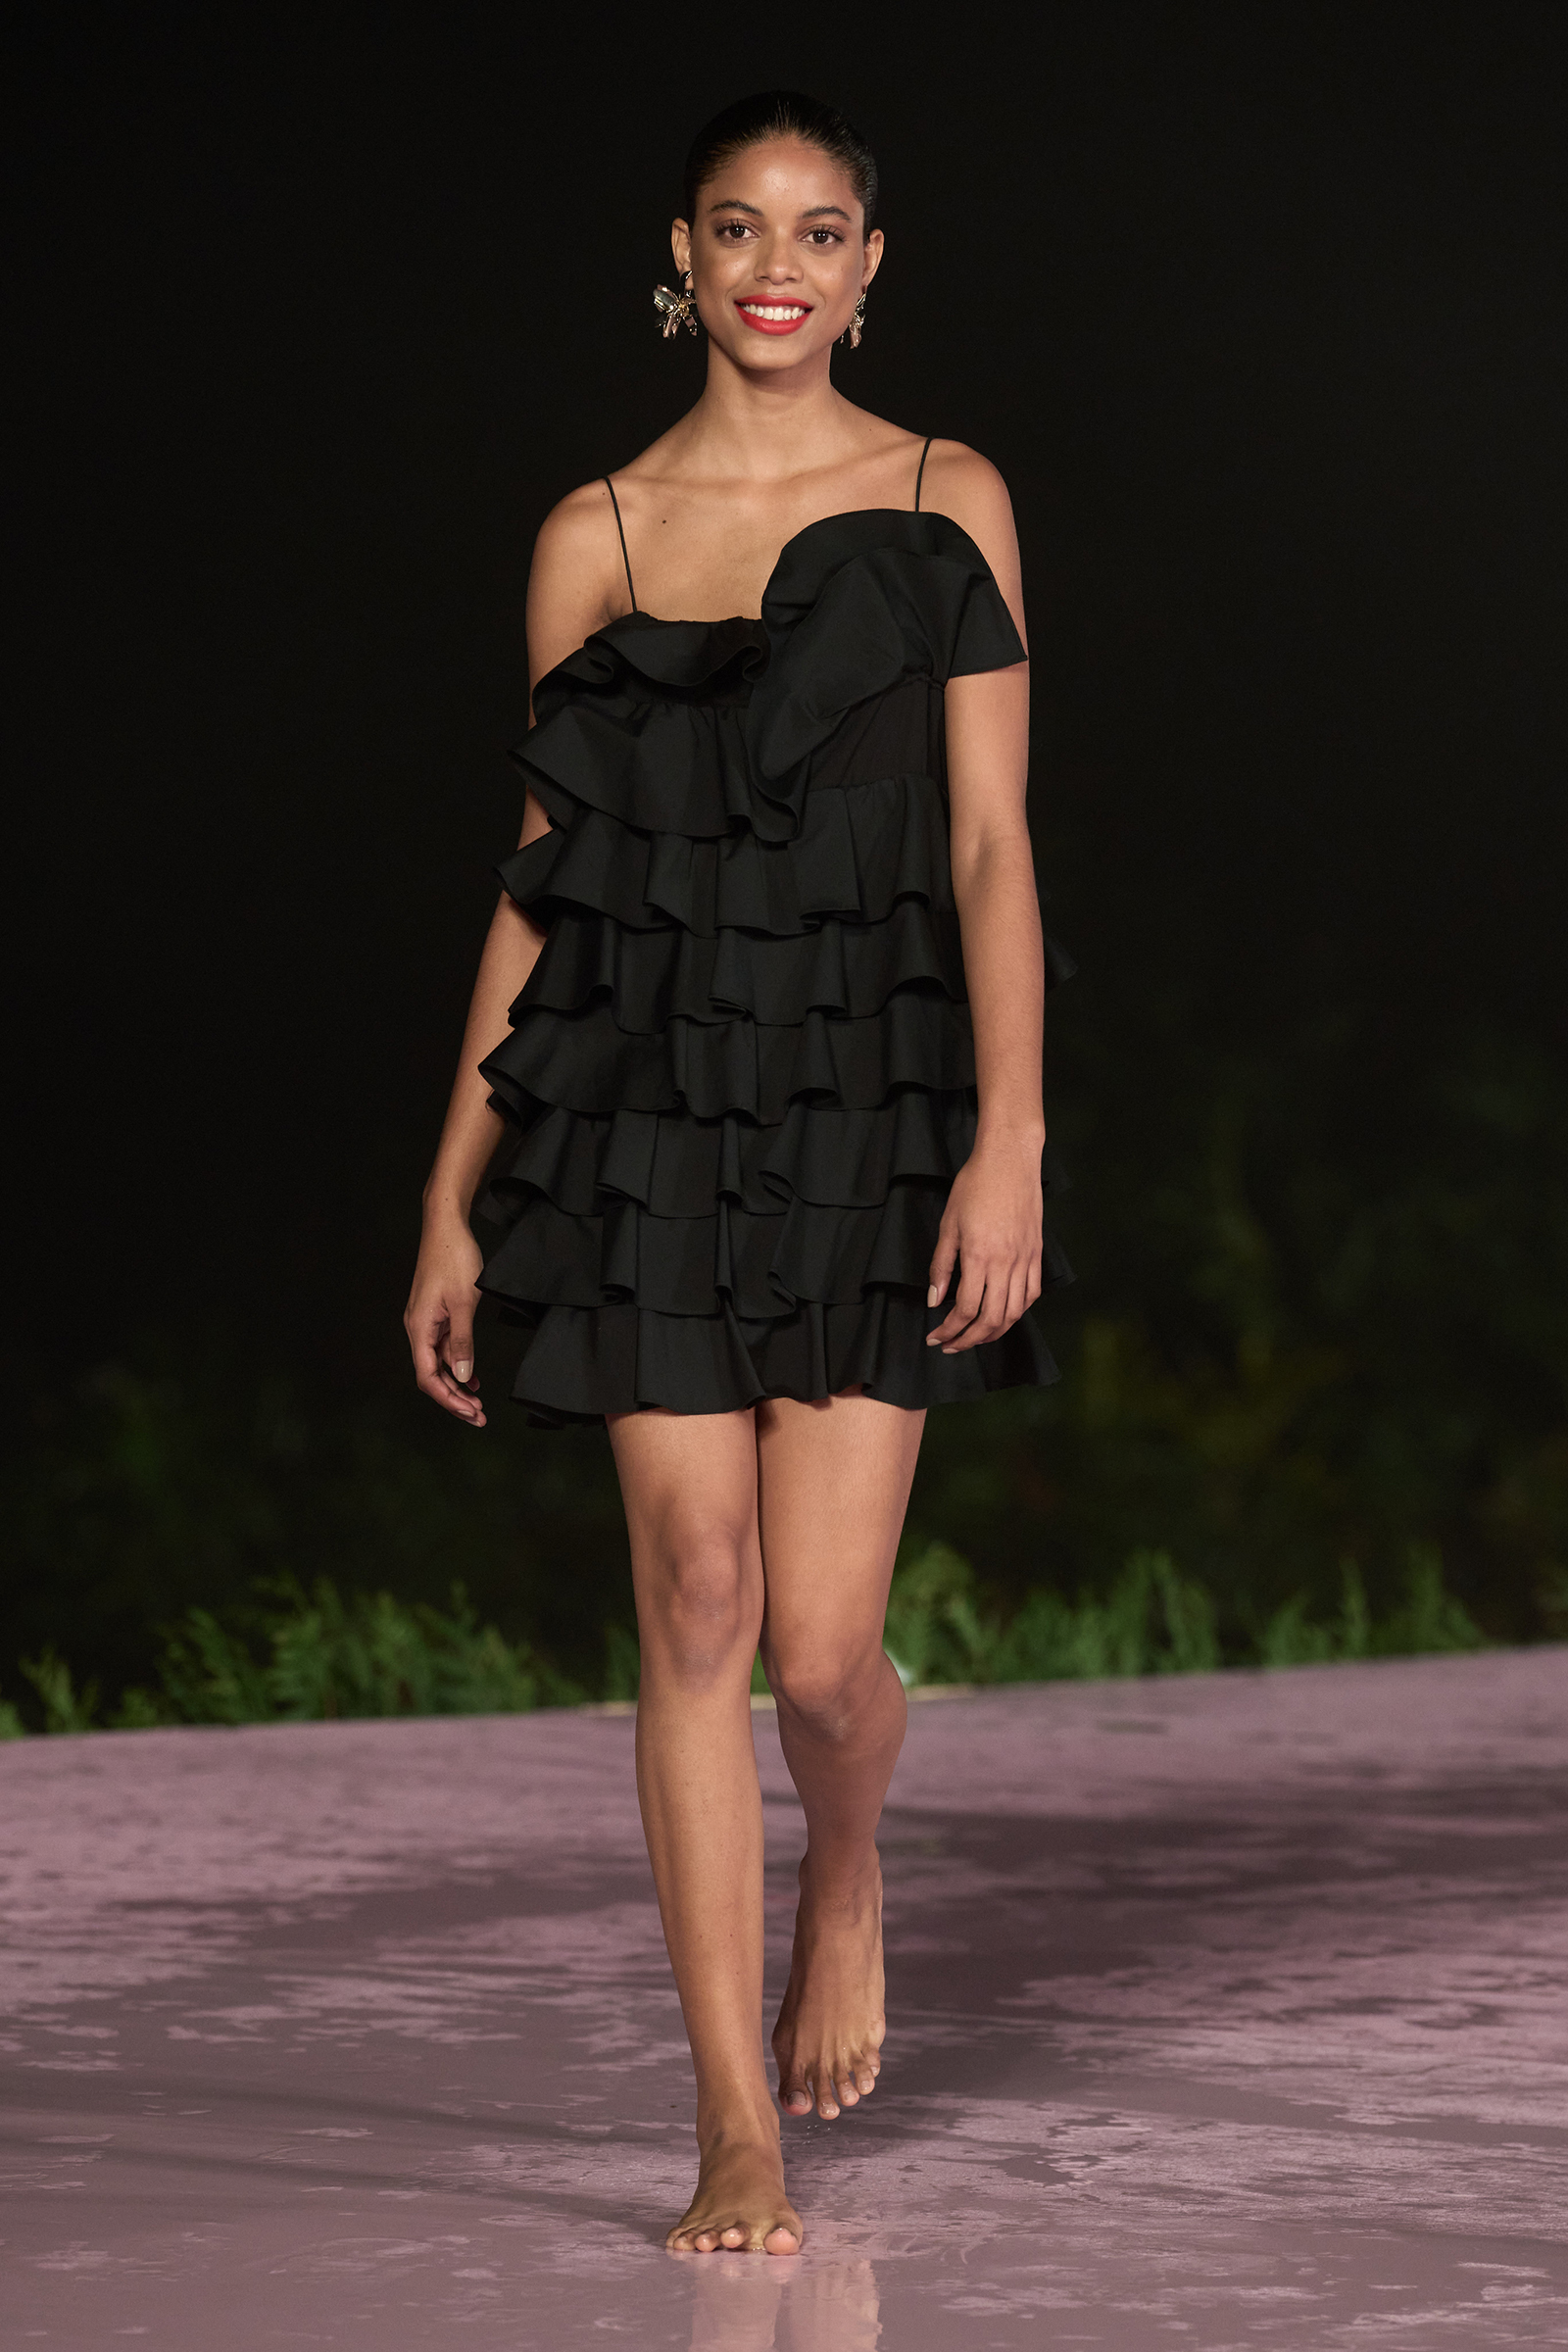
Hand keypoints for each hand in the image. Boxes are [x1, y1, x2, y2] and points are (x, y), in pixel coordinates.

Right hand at [404, 1218, 486, 1424]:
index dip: (448, 1399)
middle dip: (454, 1399)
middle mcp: (418, 1328)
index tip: (471, 1413)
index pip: (428, 1377)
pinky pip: (443, 1348)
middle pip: (431, 1376)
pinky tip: (471, 1377)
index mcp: (419, 1328)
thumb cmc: (454, 1258)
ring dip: (457, 1385)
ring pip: (438, 1364)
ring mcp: (426, 1322)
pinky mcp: (435, 1314)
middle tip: (479, 1417)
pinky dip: (457, 1364)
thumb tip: (462, 1376)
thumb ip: (463, 1342)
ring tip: (477, 1403)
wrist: (446, 1226)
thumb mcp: (464, 1302)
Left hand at [925, 1133, 1043, 1353]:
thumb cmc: (974, 1186)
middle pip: (992, 1320)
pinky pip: (1031, 1294)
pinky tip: (1003, 1314)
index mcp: (980, 1257)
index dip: (949, 1330)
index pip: (965, 1309)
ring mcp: (1025, 1260)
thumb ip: (941, 1265)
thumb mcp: (948, 1224)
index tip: (935, 1337)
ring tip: (975, 1337)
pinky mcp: (1037, 1253)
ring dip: (994, 1332)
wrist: (1010, 1160)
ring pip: (1015, 1313)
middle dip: (969, 1340)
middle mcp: (1006, 1264)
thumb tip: (935, 1301)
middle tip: (951, 1346)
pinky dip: (1017, 1311)